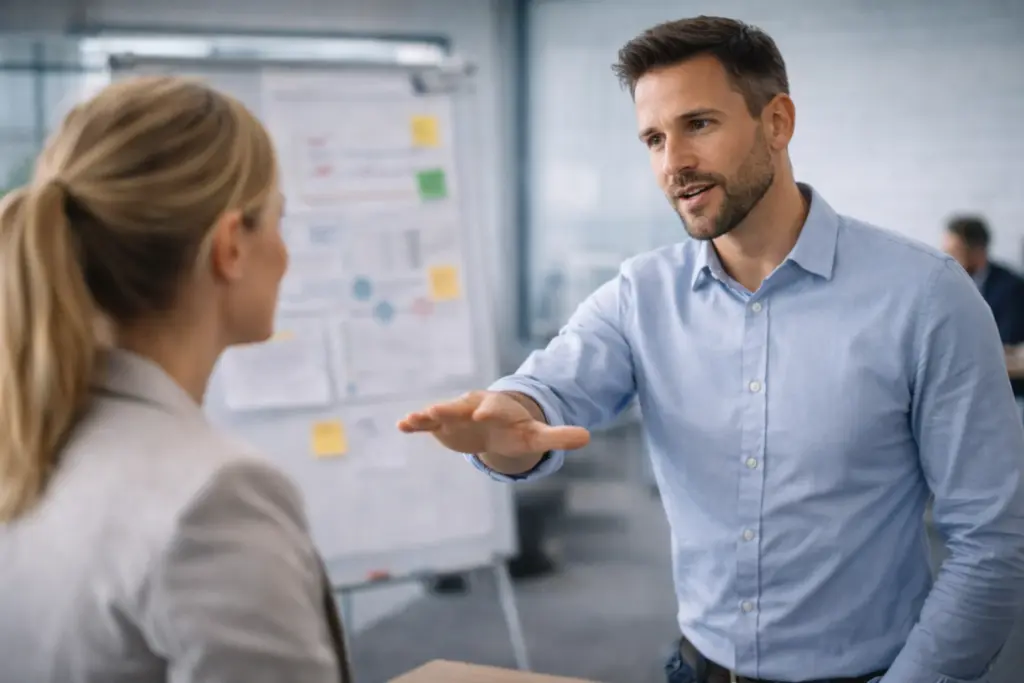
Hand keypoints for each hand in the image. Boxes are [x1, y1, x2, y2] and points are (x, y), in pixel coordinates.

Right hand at [397, 390, 589, 457]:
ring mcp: (456, 415)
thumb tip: (587, 436)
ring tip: (414, 418)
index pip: (494, 408)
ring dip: (428, 415)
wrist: (495, 425)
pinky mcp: (442, 426)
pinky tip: (401, 425)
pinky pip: (427, 424)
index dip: (489, 410)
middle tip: (436, 410)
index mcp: (498, 408)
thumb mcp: (538, 436)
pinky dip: (415, 423)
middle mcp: (474, 407)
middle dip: (451, 409)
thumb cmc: (517, 430)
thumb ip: (559, 436)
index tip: (482, 414)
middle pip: (462, 406)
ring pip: (441, 412)